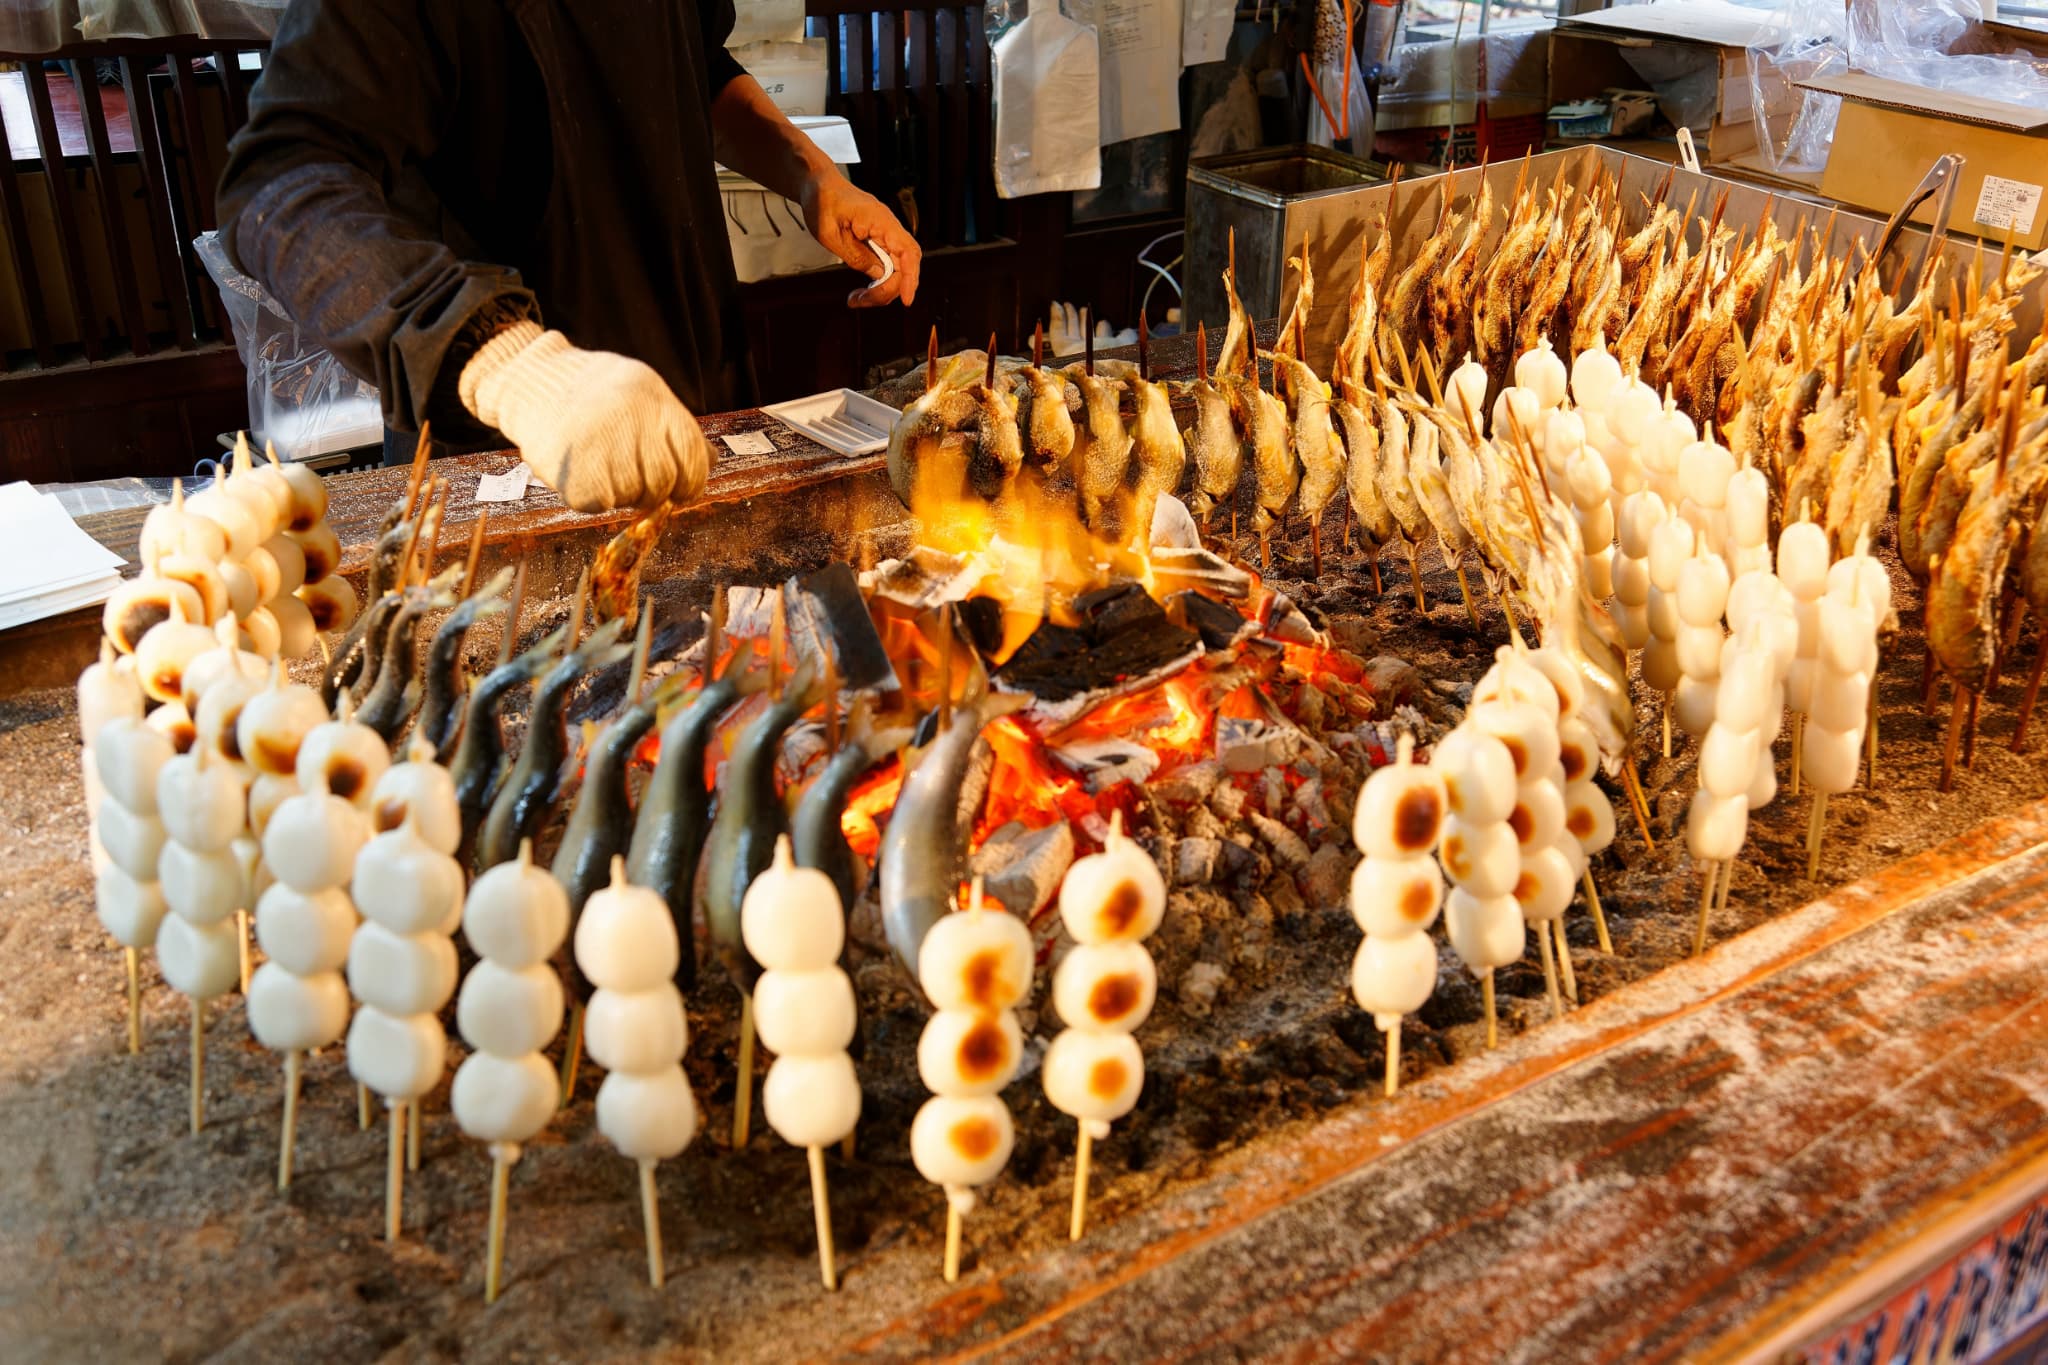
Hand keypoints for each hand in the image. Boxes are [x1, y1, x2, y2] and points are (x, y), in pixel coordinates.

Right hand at [460, 322, 711, 512]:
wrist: (532, 382)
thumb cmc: (595, 392)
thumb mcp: (643, 395)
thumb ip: (674, 429)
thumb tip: (711, 461)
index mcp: (655, 402)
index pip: (693, 457)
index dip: (692, 483)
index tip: (680, 492)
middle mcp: (631, 421)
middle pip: (663, 482)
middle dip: (654, 492)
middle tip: (634, 482)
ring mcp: (601, 444)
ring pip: (632, 496)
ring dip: (622, 493)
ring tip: (602, 467)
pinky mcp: (573, 469)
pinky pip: (599, 504)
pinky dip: (595, 498)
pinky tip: (583, 473)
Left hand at [800, 169, 921, 307]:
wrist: (817, 185)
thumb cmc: (821, 201)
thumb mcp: (830, 234)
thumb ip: (856, 257)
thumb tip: (879, 275)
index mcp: (880, 220)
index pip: (908, 251)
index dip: (911, 278)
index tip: (906, 300)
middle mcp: (888, 227)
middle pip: (905, 265)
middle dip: (888, 290)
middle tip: (860, 301)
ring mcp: (885, 234)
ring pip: (897, 268)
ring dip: (881, 288)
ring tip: (856, 298)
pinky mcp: (878, 240)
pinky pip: (887, 264)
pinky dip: (877, 280)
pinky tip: (862, 289)